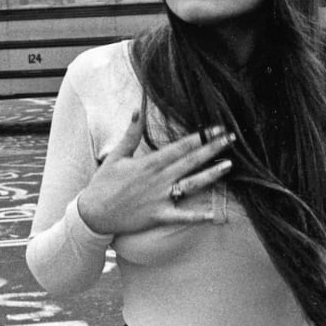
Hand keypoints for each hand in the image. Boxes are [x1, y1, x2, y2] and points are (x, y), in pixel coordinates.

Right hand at [77, 110, 234, 234]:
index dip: (201, 136)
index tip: (217, 128)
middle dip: (212, 148)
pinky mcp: (159, 216)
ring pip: (191, 184)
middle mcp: (158, 179)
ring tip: (229, 166)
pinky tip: (214, 215)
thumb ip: (130, 133)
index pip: (180, 146)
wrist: (93, 213)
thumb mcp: (116, 155)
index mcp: (149, 163)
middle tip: (232, 139)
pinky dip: (198, 216)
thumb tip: (137, 109)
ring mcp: (160, 198)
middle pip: (190, 161)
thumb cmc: (103, 184)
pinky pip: (182, 216)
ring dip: (211, 175)